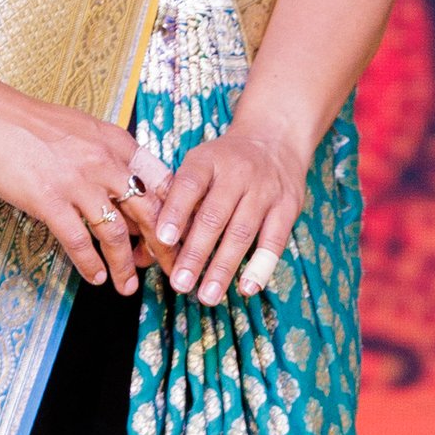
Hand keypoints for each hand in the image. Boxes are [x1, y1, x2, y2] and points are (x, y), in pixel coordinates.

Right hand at [0, 79, 172, 292]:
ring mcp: (77, 183)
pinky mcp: (49, 201)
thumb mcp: (86, 129)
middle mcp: (104, 163)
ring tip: (127, 286)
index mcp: (117, 143)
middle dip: (163, 248)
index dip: (175, 214)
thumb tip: (128, 189)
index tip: (179, 237)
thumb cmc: (34, 124)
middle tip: (170, 270)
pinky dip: (90, 264)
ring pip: (115, 233)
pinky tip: (95, 278)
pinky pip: (79, 241)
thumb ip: (111, 156)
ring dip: (124, 266)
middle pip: (148, 212)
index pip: (161, 183)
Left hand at [153, 101, 312, 304]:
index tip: (162, 240)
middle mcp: (238, 173)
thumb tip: (146, 250)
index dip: (175, 212)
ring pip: (242, 232)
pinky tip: (247, 287)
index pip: (189, 185)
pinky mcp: (287, 207)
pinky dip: (260, 266)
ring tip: (207, 295)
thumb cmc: (224, 163)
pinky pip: (274, 240)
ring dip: (223, 267)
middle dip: (195, 253)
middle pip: (214, 216)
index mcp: (208, 161)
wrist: (275, 139)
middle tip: (180, 283)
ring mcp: (265, 190)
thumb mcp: (198, 167)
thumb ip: (174, 201)